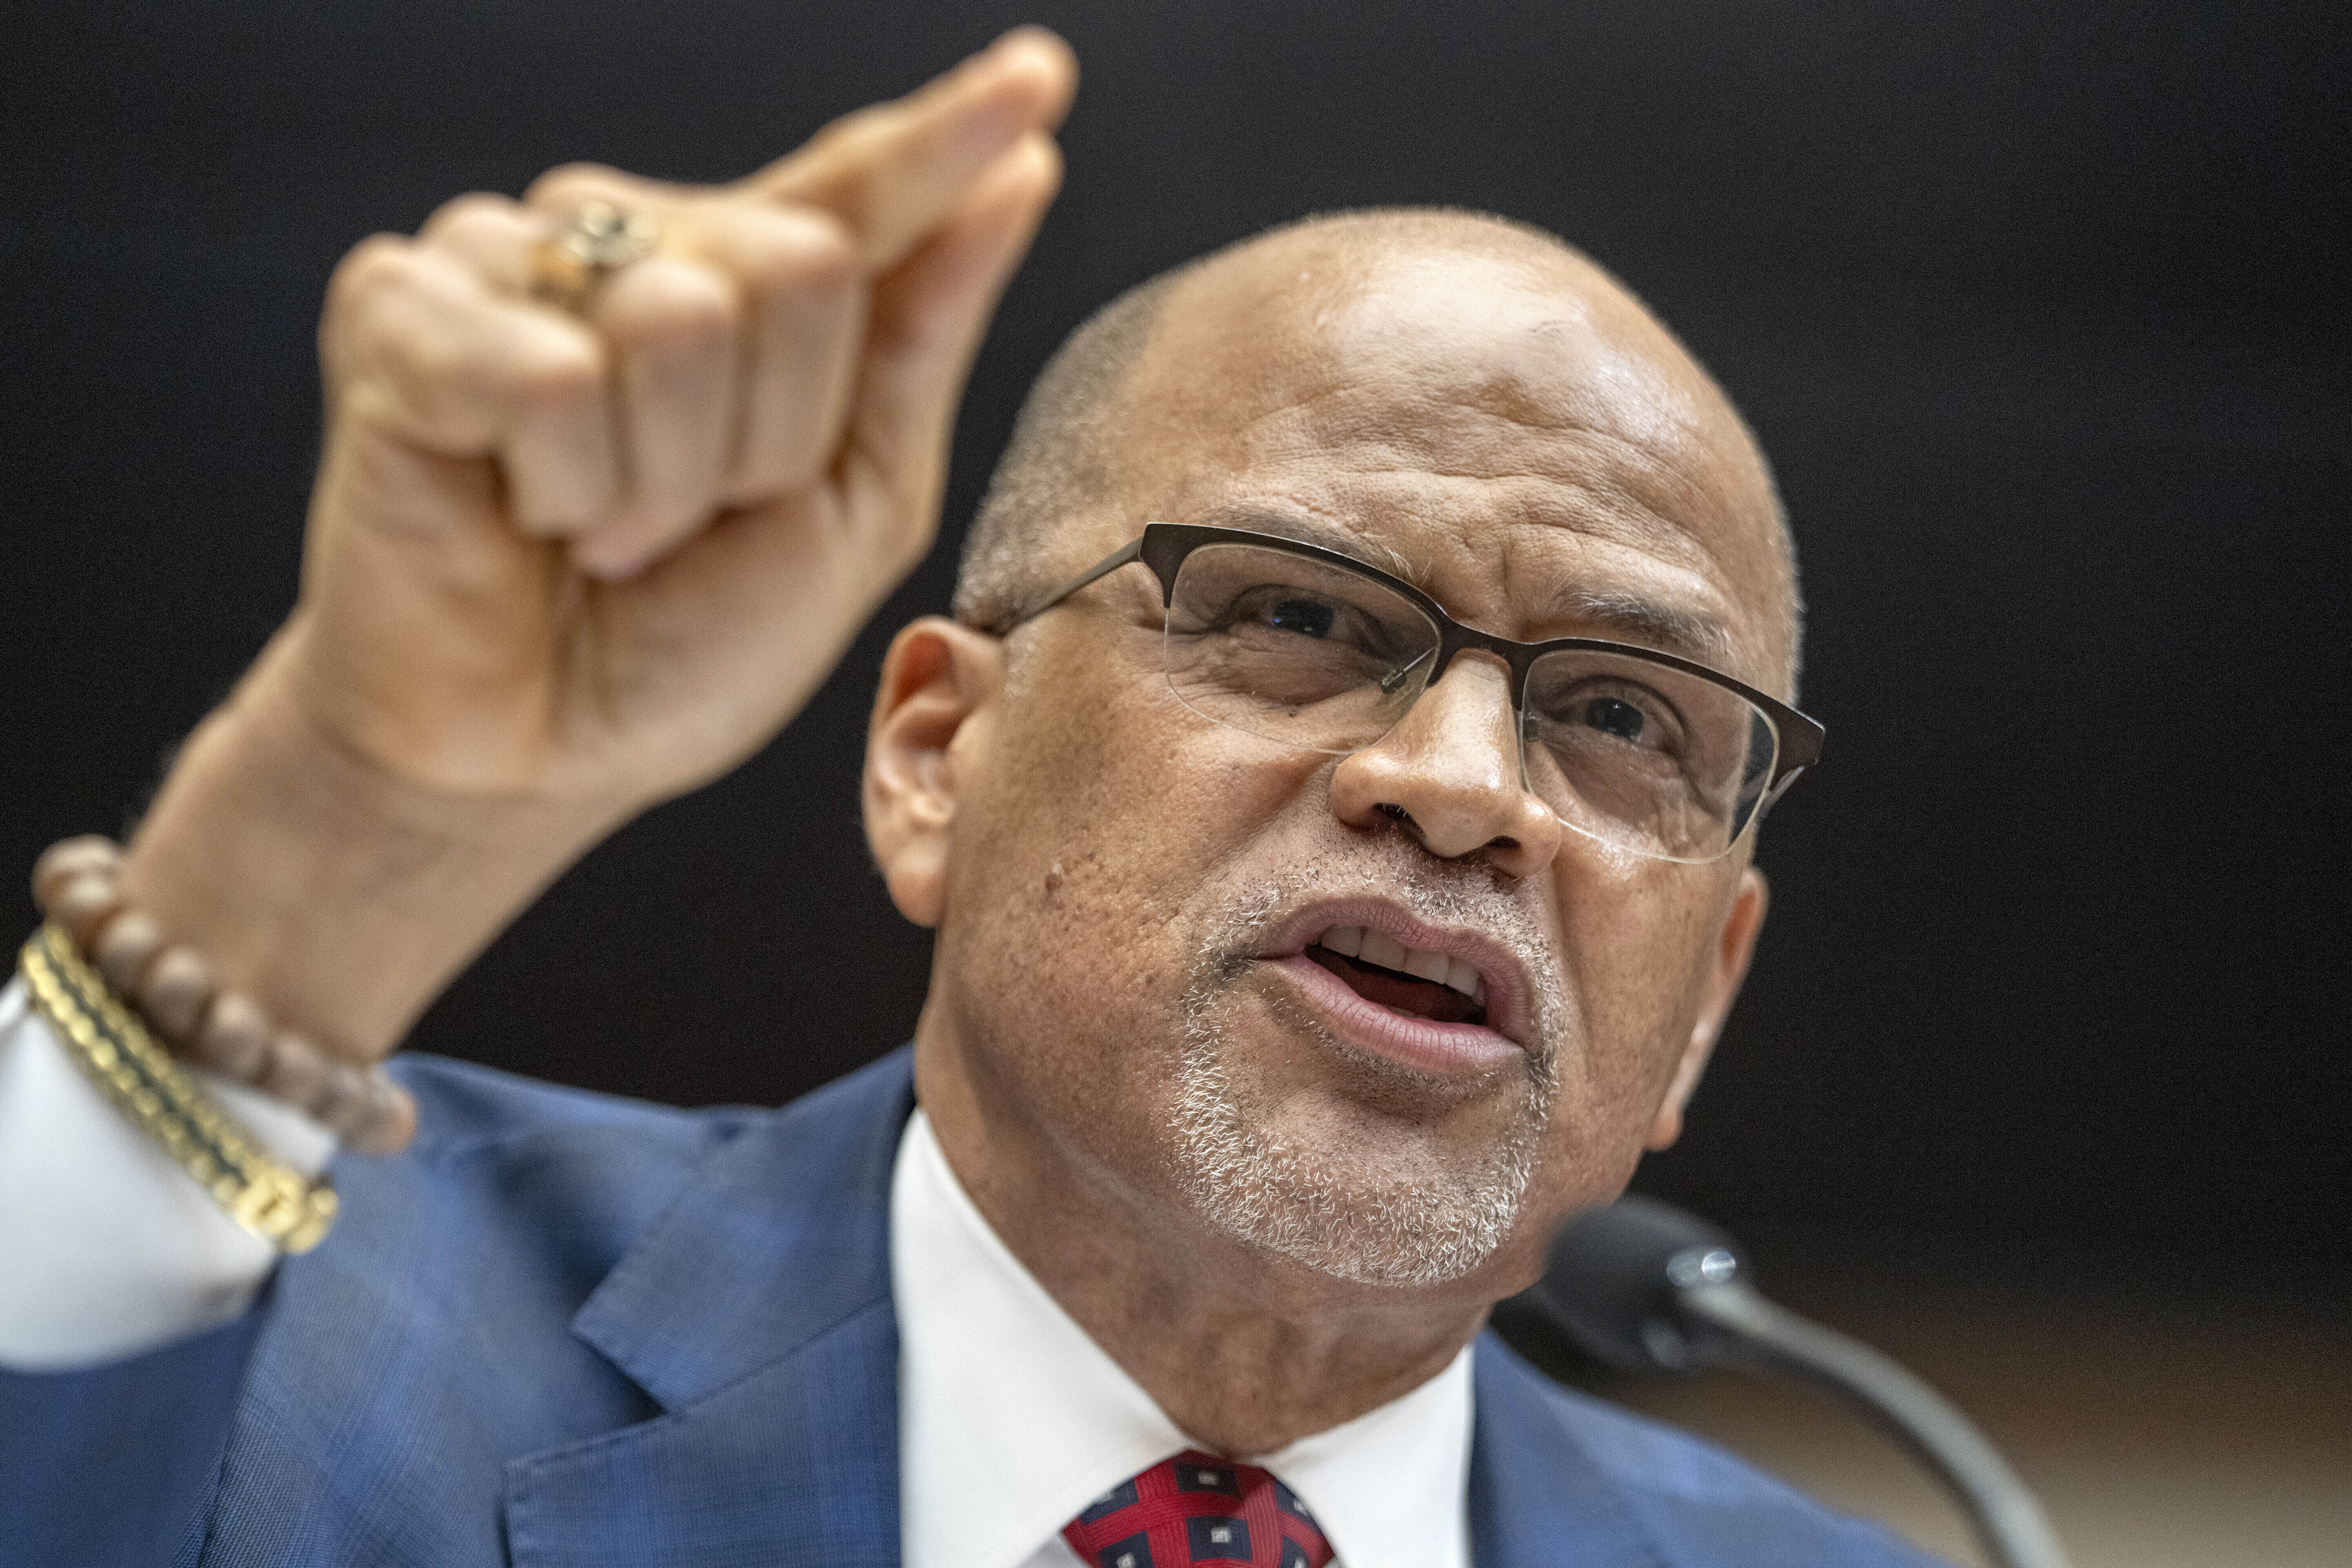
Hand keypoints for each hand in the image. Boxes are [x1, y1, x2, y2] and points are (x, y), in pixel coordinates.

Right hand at [115, 31, 1075, 1055]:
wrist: (541, 753)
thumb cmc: (684, 642)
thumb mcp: (853, 504)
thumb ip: (919, 336)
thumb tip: (1022, 173)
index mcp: (741, 288)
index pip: (857, 190)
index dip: (946, 135)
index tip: (1040, 76)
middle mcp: (626, 245)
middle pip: (796, 266)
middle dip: (768, 440)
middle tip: (686, 522)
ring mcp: (504, 266)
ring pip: (680, 317)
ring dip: (665, 478)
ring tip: (603, 530)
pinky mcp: (400, 315)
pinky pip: (549, 372)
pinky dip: (563, 484)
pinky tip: (521, 512)